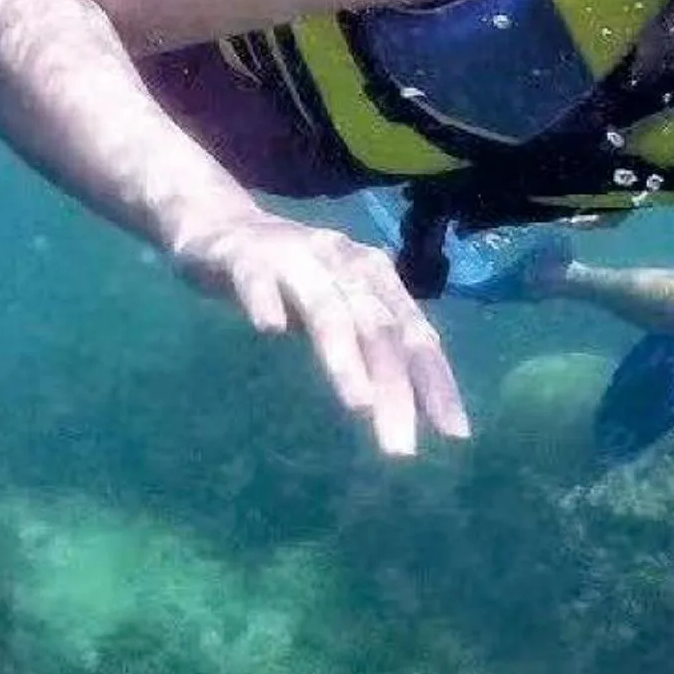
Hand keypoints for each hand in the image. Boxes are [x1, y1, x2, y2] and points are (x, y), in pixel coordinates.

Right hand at [169, 210, 469, 457]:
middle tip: (401, 450)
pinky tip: (270, 331)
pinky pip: (256, 281)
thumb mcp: (341, 308)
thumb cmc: (292, 278)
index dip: (436, 383)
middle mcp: (345, 263)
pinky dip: (265, 303)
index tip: (454, 435)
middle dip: (395, 389)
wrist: (219, 224)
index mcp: (375, 278)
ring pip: (327, 309)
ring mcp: (296, 258)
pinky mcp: (244, 258)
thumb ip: (371, 346)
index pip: (416, 334)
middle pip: (379, 329)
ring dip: (345, 358)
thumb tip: (410, 409)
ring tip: (359, 406)